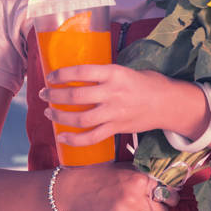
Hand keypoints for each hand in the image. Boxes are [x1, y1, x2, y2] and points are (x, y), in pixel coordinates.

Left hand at [40, 65, 167, 146]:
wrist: (167, 103)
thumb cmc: (145, 83)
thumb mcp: (125, 70)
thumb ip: (104, 74)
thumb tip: (77, 75)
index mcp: (114, 73)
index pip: (81, 72)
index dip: (61, 75)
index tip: (50, 77)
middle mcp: (113, 93)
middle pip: (76, 96)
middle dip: (54, 96)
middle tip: (43, 94)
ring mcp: (114, 113)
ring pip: (80, 119)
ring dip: (59, 116)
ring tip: (48, 113)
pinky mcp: (116, 129)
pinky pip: (91, 138)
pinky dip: (74, 140)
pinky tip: (61, 136)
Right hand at [55, 162, 179, 210]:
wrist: (79, 189)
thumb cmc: (107, 178)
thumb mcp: (129, 169)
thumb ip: (150, 178)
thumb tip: (173, 189)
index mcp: (139, 180)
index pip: (169, 196)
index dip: (170, 200)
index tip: (166, 202)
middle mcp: (132, 197)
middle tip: (146, 210)